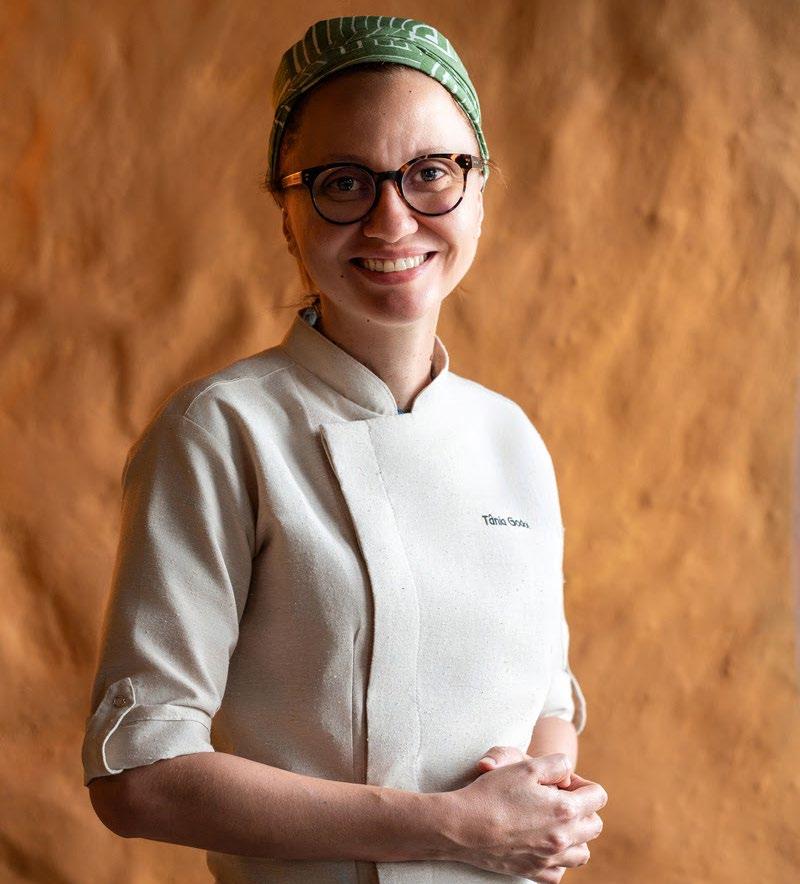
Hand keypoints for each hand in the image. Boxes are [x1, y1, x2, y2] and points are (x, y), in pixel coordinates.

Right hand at [439, 750, 605, 881]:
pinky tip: (541, 843)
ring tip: (553, 822)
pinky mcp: (535, 873)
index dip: (582, 784)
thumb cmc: (493, 792)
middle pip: (595, 826)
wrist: (463, 826)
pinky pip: (560, 871)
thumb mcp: (526, 765)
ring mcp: (550, 859)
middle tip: (557, 799)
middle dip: (583, 809)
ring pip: (582, 852)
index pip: (598, 796)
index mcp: (566, 809)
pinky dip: (557, 859)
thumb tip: (568, 773)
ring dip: (575, 836)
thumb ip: (556, 764)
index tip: (562, 782)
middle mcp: (563, 838)